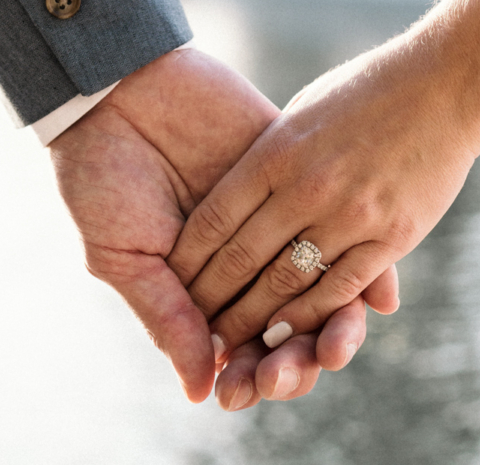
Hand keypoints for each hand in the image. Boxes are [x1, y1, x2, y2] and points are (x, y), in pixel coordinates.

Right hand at [49, 44, 397, 404]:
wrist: (115, 88)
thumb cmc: (102, 175)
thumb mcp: (124, 255)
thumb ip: (167, 316)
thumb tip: (201, 389)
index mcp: (204, 282)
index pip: (243, 342)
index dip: (254, 374)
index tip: (251, 393)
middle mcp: (248, 253)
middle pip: (290, 321)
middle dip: (299, 359)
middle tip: (291, 375)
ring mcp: (277, 211)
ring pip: (323, 279)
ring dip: (335, 324)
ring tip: (334, 350)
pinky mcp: (296, 167)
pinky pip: (343, 219)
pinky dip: (366, 260)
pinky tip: (378, 294)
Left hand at [168, 27, 476, 357]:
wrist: (446, 82)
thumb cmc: (370, 89)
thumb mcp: (306, 110)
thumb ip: (271, 154)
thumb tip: (237, 191)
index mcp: (278, 149)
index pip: (216, 217)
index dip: (189, 258)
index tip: (170, 282)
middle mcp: (307, 186)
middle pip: (243, 259)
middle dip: (211, 302)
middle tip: (193, 332)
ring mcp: (350, 214)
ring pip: (287, 284)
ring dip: (254, 322)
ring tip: (230, 347)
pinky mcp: (390, 236)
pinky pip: (339, 288)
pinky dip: (309, 316)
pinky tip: (288, 332)